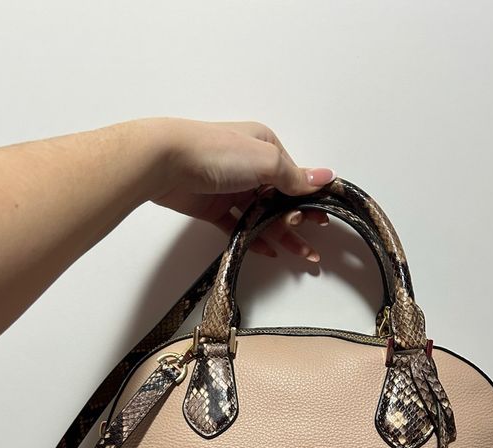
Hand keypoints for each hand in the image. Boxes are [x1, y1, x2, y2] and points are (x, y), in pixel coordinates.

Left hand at [148, 118, 334, 261]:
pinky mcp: (213, 207)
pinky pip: (239, 226)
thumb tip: (325, 178)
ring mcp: (231, 188)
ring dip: (281, 235)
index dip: (310, 200)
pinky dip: (254, 239)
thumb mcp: (266, 160)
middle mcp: (250, 167)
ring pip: (262, 216)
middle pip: (280, 199)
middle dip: (298, 222)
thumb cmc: (217, 152)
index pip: (295, 177)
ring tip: (300, 254)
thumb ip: (295, 176)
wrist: (167, 162)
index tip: (323, 219)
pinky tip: (269, 251)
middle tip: (311, 244)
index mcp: (265, 147)